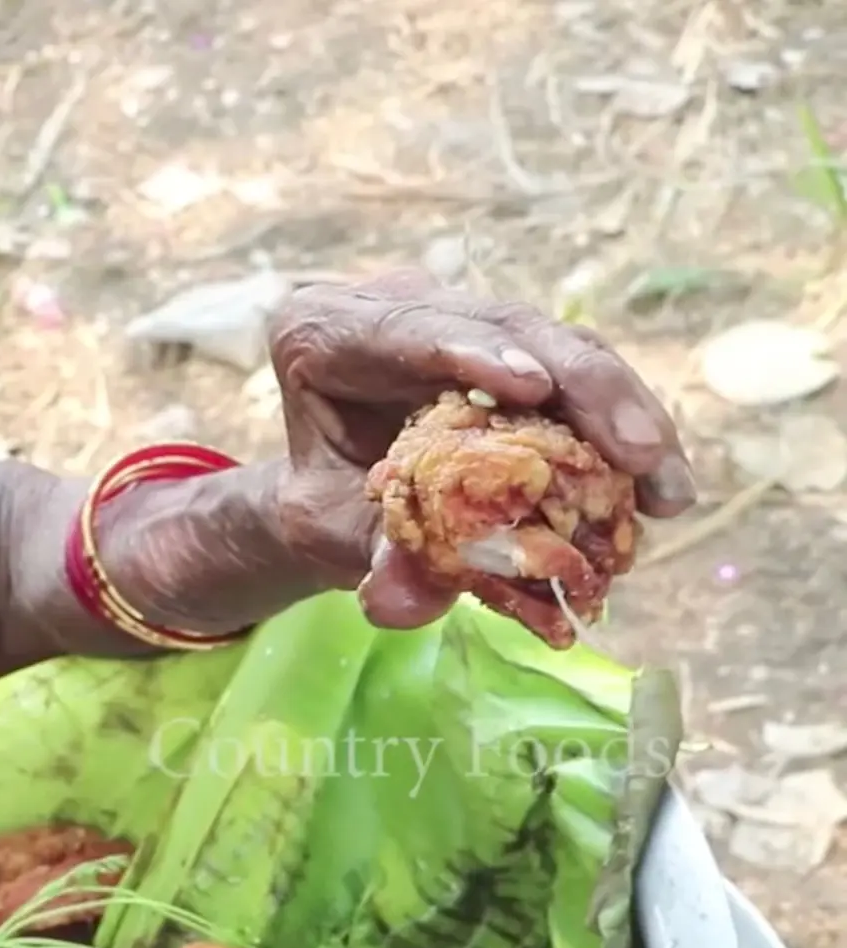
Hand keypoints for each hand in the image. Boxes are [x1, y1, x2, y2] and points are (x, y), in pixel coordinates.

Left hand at [261, 271, 698, 630]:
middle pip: (508, 327)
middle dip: (587, 392)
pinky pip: (580, 377)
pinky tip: (660, 487)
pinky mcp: (515, 343)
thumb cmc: (318, 500)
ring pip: (563, 347)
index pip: (401, 330)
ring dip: (626, 418)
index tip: (533, 385)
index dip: (472, 350)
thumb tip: (399, 604)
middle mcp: (399, 303)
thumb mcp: (324, 529)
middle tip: (641, 457)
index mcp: (325, 330)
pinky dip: (622, 432)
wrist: (329, 489)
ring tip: (668, 490)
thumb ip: (364, 553)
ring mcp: (465, 317)